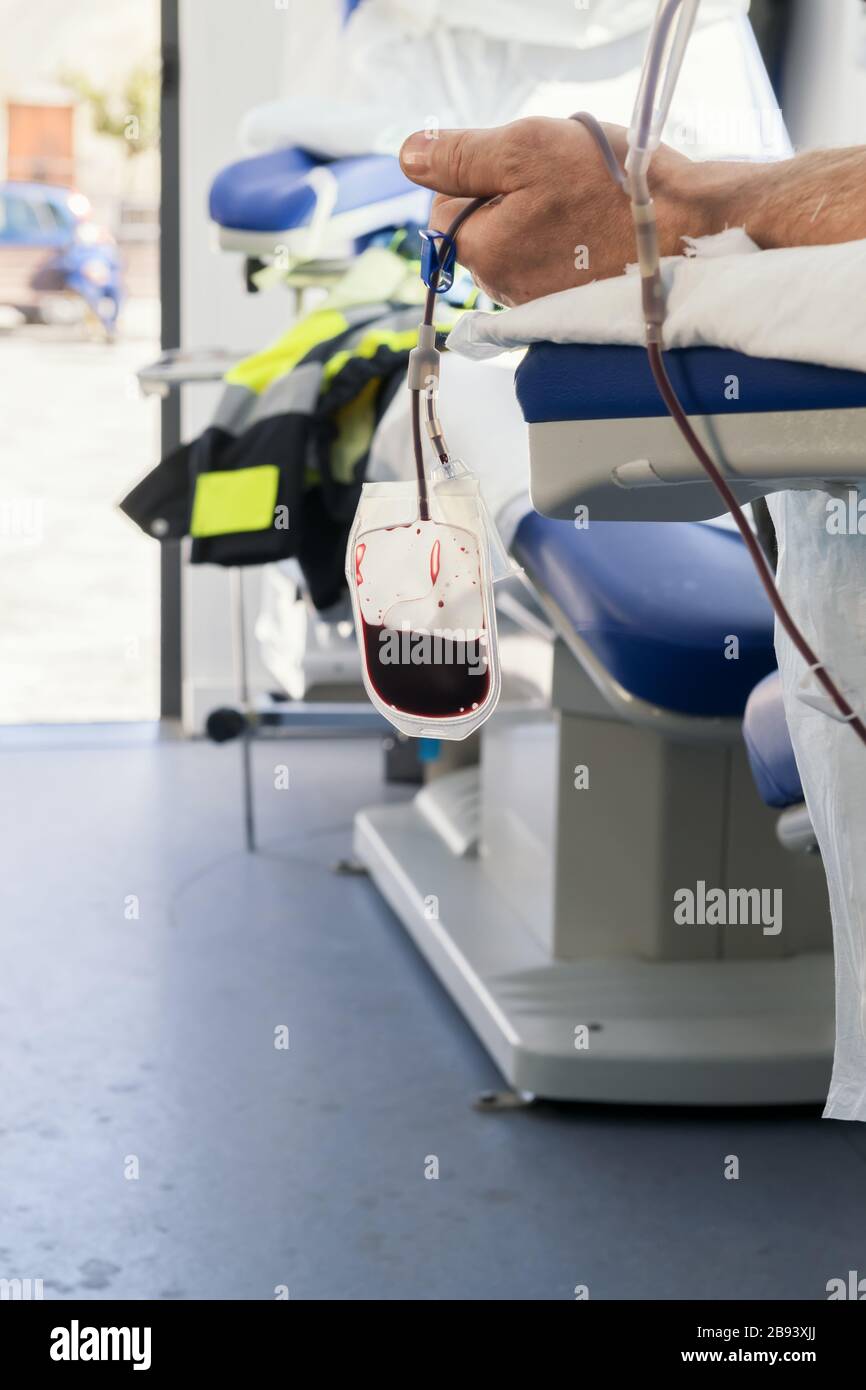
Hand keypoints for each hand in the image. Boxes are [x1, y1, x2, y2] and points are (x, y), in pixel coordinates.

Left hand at [399, 117, 714, 305]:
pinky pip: (546, 263)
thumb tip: (409, 157)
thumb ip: (460, 155)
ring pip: (514, 243)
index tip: (522, 166)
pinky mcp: (565, 306)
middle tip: (560, 181)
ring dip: (538, 217)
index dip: (475, 174)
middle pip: (478, 227)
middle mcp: (500, 287)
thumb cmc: (613, 187)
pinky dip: (563, 242)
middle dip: (506, 198)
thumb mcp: (525, 149)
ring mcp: (533, 301)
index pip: (441, 205)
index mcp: (480, 249)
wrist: (686, 230)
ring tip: (584, 203)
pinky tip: (594, 229)